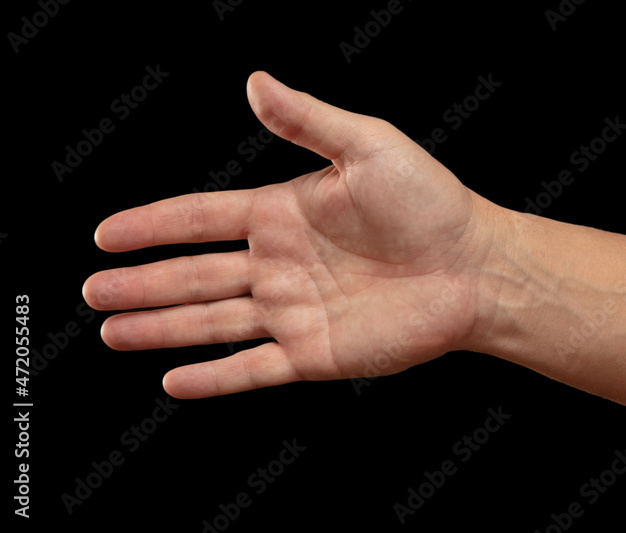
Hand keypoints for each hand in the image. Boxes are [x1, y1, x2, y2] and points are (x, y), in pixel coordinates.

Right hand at [84, 72, 500, 398]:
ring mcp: (295, 311)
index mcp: (284, 213)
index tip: (104, 234)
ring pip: (211, 323)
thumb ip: (307, 120)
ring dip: (160, 328)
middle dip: (141, 284)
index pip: (200, 219)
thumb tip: (254, 81)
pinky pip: (253, 368)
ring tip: (111, 332)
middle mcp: (281, 264)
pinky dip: (214, 377)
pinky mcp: (316, 354)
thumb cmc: (431, 202)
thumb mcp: (368, 146)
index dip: (151, 226)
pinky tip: (175, 380)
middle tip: (92, 290)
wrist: (477, 268)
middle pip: (193, 275)